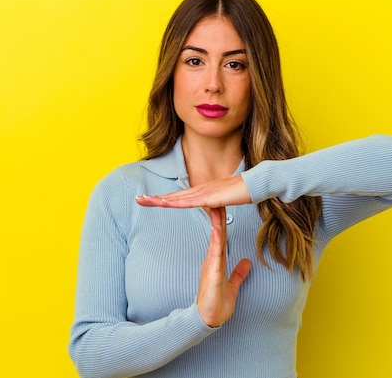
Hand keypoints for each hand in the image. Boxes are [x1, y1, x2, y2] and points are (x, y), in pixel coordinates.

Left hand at [135, 175, 251, 208]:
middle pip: (173, 195)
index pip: (178, 197)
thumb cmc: (242, 191)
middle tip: (137, 200)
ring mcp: (203, 193)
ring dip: (159, 200)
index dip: (163, 198)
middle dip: (154, 198)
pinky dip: (175, 202)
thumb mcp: (225, 200)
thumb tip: (211, 208)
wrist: (255, 183)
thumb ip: (216, 204)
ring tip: (144, 201)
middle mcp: (199, 190)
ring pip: (177, 198)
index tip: (149, 200)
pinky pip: (189, 202)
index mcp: (201, 192)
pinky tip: (164, 203)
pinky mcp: (209, 197)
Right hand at [196, 207, 251, 327]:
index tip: (224, 205)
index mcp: (217, 260)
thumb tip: (247, 262)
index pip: (221, 236)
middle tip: (218, 196)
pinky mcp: (212, 271)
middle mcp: (213, 259)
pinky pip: (215, 252)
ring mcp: (211, 264)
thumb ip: (239, 273)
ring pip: (215, 238)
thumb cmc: (218, 303)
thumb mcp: (232, 285)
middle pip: (217, 232)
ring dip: (216, 222)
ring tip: (216, 205)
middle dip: (217, 214)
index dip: (223, 220)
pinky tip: (218, 228)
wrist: (209, 318)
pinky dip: (217, 239)